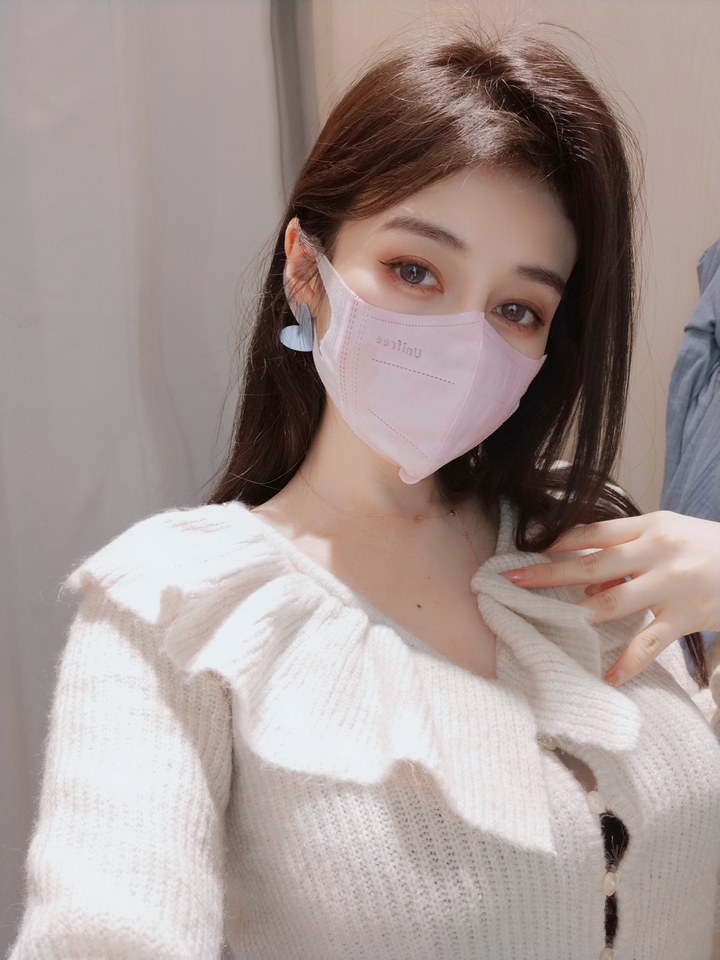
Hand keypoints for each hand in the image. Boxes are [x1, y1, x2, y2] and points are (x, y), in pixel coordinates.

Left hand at [499, 511, 719, 684]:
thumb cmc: (707, 549)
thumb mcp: (669, 537)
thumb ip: (629, 554)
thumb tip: (586, 584)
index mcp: (652, 526)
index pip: (594, 531)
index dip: (558, 541)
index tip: (527, 549)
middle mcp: (660, 551)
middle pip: (592, 564)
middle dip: (549, 573)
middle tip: (512, 580)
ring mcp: (674, 584)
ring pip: (614, 602)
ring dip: (577, 615)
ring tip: (546, 622)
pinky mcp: (688, 616)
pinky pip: (650, 642)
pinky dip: (627, 662)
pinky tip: (609, 677)